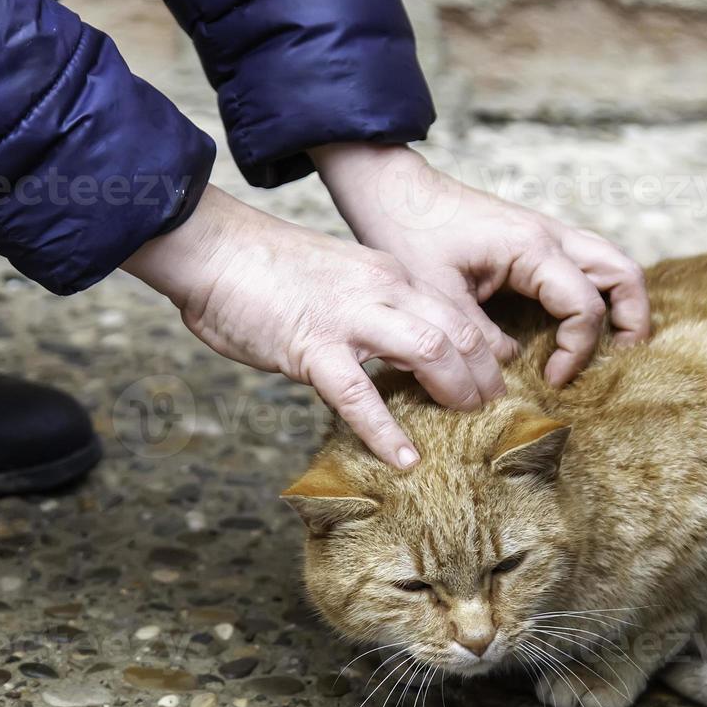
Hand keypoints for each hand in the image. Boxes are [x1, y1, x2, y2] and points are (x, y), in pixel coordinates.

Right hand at [121, 186, 505, 468]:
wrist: (214, 248)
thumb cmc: (266, 269)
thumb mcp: (340, 280)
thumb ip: (371, 310)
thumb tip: (388, 353)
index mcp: (389, 274)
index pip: (456, 311)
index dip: (483, 348)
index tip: (493, 378)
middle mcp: (382, 288)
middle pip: (458, 329)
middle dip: (483, 373)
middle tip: (492, 408)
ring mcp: (349, 316)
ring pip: (428, 349)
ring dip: (455, 390)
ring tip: (465, 423)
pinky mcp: (311, 345)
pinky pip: (357, 394)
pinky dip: (384, 430)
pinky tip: (402, 458)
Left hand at [309, 143, 649, 385]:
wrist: (394, 192)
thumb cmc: (410, 234)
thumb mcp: (438, 297)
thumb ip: (479, 339)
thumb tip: (509, 373)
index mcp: (532, 248)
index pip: (584, 307)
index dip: (576, 351)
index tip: (549, 379)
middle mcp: (551, 236)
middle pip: (623, 274)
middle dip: (632, 321)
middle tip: (621, 361)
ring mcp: (549, 232)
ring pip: (613, 263)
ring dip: (622, 304)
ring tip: (613, 345)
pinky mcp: (537, 238)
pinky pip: (588, 263)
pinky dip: (598, 291)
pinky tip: (578, 323)